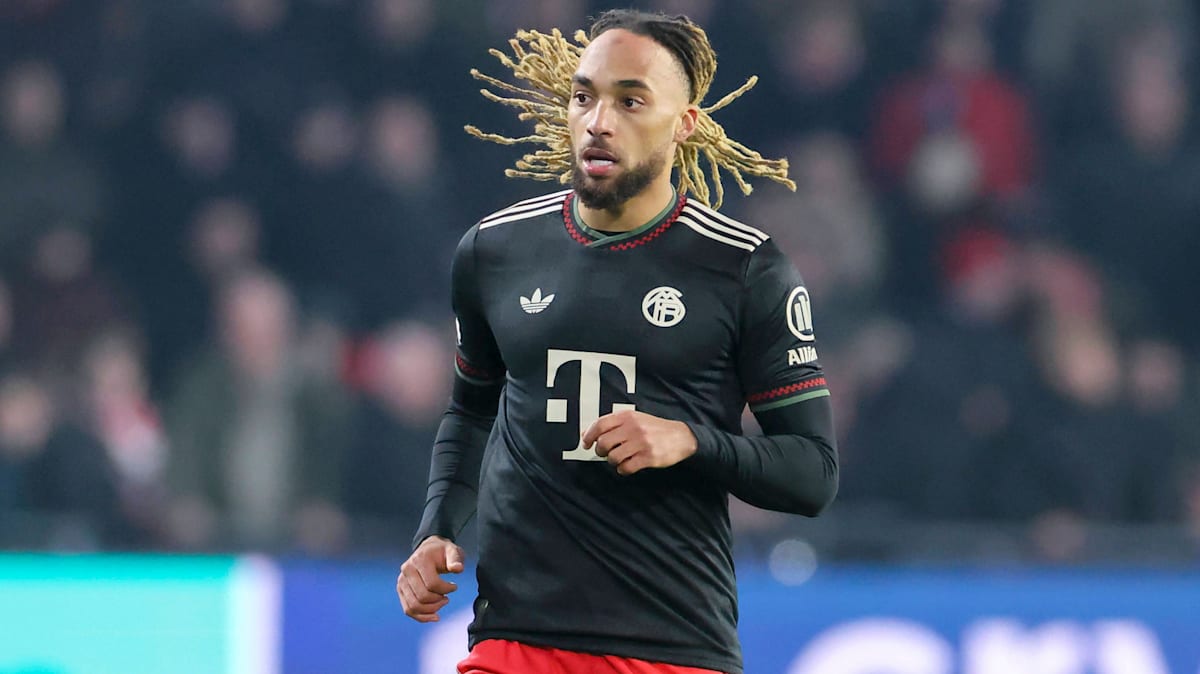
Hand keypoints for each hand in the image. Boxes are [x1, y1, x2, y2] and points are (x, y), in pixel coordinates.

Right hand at [397, 536, 464, 622]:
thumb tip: (458, 568)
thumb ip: (455, 559)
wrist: (429, 550)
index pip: (432, 583)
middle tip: (447, 597)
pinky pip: (408, 609)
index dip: (446, 589)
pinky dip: (421, 617)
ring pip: (413, 606)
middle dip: (438, 601)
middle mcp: (407, 570)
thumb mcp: (452, 551)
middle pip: (422, 597)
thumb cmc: (442, 552)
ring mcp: (401, 581)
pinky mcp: (401, 589)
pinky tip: (434, 616)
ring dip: (431, 610)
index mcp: (419, 560)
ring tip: (442, 603)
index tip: (455, 586)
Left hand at [582, 410, 697, 475]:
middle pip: (603, 442)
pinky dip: (623, 470)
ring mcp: (641, 443)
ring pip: (613, 457)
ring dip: (612, 461)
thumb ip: (613, 424)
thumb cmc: (655, 428)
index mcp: (628, 416)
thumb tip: (587, 433)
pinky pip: (626, 468)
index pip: (600, 424)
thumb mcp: (635, 419)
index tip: (586, 443)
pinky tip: (628, 466)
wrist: (681, 437)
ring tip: (619, 459)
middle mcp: (633, 428)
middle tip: (605, 453)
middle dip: (600, 451)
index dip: (588, 436)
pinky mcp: (648, 457)